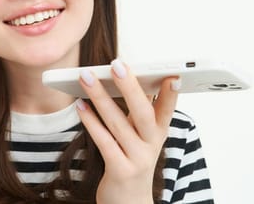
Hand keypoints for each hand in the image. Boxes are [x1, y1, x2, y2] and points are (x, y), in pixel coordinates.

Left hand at [75, 59, 179, 203]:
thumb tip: (127, 78)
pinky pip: (104, 142)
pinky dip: (91, 121)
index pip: (168, 110)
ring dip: (100, 97)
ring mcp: (137, 159)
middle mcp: (151, 146)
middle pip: (143, 113)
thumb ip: (137, 112)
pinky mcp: (120, 171)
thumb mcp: (141, 137)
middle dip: (130, 87)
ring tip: (86, 77)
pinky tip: (80, 105)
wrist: (129, 203)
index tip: (173, 75)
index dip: (171, 94)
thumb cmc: (132, 161)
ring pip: (118, 123)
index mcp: (159, 134)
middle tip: (116, 64)